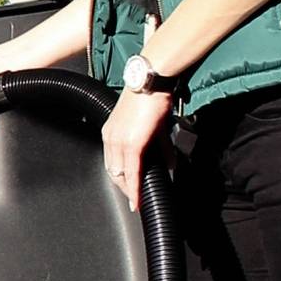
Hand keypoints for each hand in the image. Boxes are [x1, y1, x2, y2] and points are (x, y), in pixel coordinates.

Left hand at [101, 89, 173, 212]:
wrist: (152, 80)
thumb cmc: (152, 95)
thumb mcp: (153, 126)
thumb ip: (159, 147)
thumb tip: (169, 163)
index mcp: (111, 131)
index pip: (112, 162)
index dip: (120, 178)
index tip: (128, 188)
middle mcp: (110, 137)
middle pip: (113, 172)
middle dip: (123, 188)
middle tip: (135, 199)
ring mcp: (119, 141)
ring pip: (120, 175)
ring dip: (129, 190)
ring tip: (138, 200)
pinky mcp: (131, 144)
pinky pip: (132, 172)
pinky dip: (134, 188)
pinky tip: (138, 198)